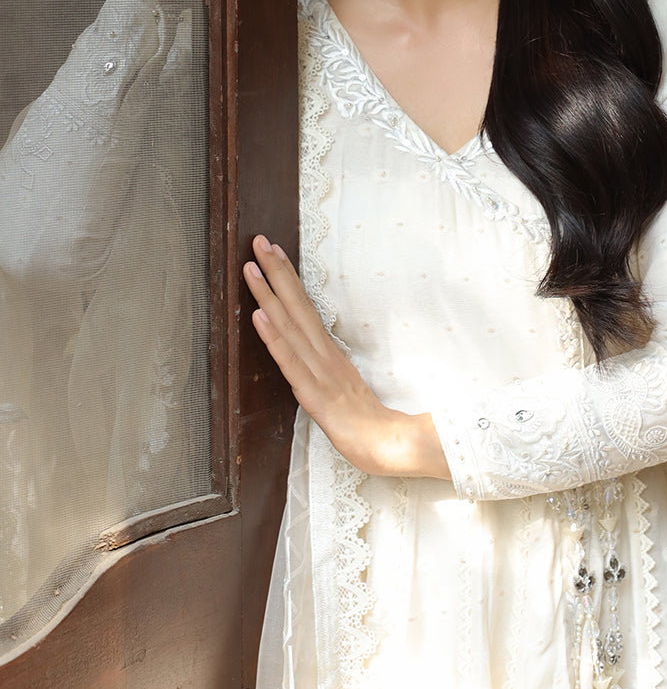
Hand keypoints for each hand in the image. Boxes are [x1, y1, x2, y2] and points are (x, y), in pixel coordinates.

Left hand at [243, 235, 449, 479]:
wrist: (393, 448)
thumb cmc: (371, 425)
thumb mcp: (346, 392)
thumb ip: (331, 373)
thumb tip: (317, 357)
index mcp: (330, 354)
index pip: (306, 309)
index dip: (289, 279)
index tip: (273, 250)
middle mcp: (324, 356)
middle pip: (298, 307)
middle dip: (277, 272)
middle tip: (258, 240)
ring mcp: (320, 373)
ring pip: (290, 327)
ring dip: (268, 295)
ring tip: (251, 268)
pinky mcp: (315, 395)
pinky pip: (290, 362)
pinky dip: (273, 337)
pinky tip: (258, 316)